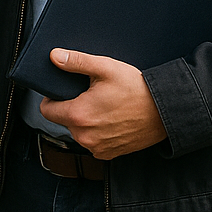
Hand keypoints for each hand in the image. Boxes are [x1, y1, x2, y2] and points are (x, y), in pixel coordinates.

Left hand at [38, 49, 167, 158]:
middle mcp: (85, 137)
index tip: (62, 90)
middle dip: (71, 107)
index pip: (46, 110)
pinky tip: (110, 118)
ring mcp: (98, 148)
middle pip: (63, 120)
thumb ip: (76, 61)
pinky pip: (93, 142)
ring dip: (85, 120)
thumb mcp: (104, 67)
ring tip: (103, 105)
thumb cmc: (135, 88)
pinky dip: (97, 131)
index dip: (51, 97)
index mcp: (79, 115)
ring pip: (78, 132)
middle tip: (89, 94)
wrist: (164, 111)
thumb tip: (54, 57)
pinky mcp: (110, 154)